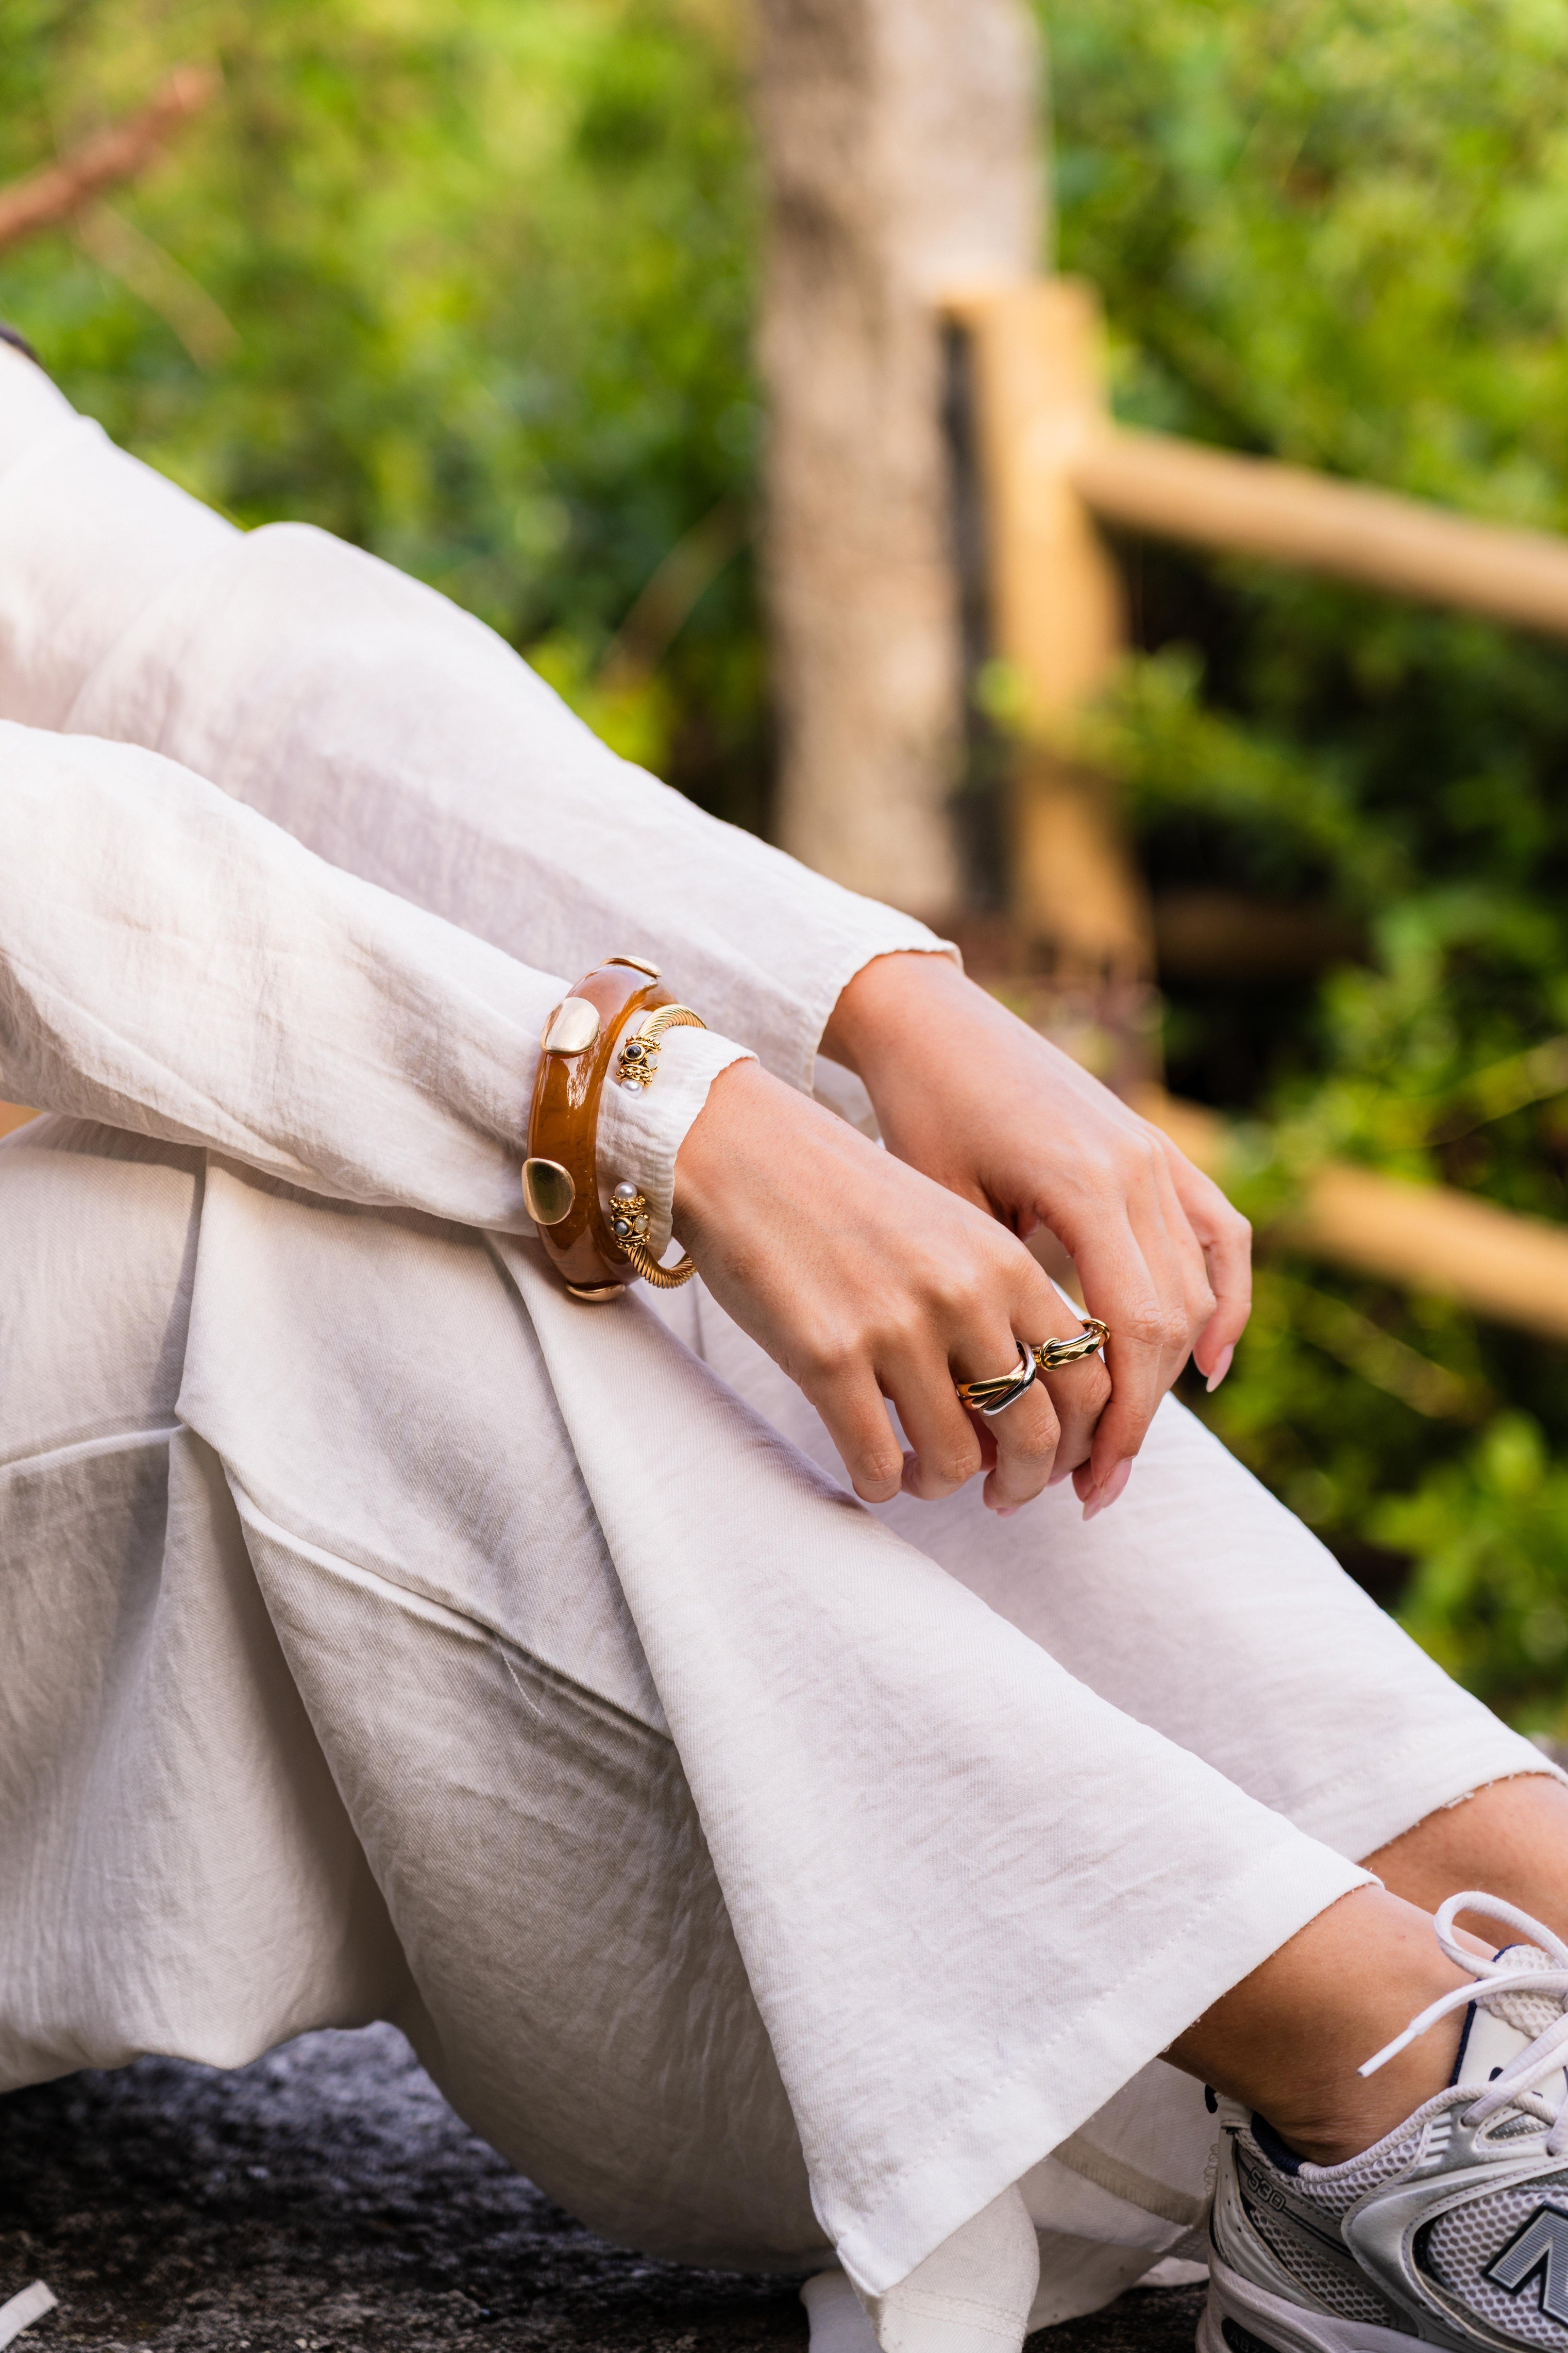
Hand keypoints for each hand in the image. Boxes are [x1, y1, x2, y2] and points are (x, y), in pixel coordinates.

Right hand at [673, 1059, 1110, 1511]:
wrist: (738, 1147)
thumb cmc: (841, 1195)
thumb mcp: (945, 1227)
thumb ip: (995, 1299)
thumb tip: (1027, 1400)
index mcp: (1004, 1262)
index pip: (1086, 1375)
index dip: (1083, 1436)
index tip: (1057, 1456)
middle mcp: (963, 1296)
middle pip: (1037, 1430)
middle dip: (1027, 1483)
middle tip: (1002, 1495)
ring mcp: (896, 1328)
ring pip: (957, 1459)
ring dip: (942, 1484)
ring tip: (921, 1474)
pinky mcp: (828, 1357)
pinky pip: (877, 1462)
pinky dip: (881, 1484)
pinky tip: (871, 1471)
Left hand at [821, 952, 1251, 1510]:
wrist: (930, 1024)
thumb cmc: (915, 1115)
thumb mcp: (942, 1213)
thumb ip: (993, 1301)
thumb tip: (1008, 1418)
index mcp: (1087, 1184)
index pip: (1134, 1330)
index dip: (1120, 1420)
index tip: (1083, 1484)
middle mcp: (1138, 1167)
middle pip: (1172, 1321)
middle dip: (1138, 1416)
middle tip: (1091, 1487)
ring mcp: (1156, 1154)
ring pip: (1198, 1287)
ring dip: (1174, 1374)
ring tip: (1125, 1445)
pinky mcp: (1157, 1148)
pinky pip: (1217, 1233)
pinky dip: (1224, 1299)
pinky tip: (1208, 1363)